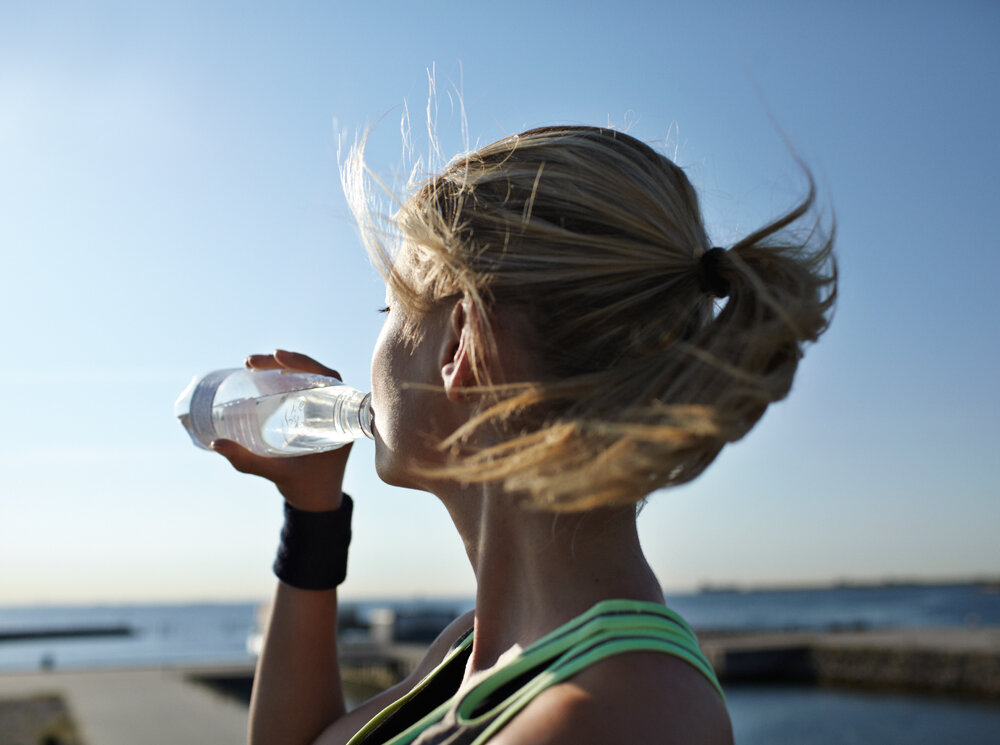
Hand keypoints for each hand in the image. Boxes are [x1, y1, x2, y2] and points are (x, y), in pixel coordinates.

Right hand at [210, 350, 351, 511]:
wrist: (315, 502)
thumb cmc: (305, 488)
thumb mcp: (278, 473)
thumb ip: (248, 461)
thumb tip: (216, 443)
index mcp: (341, 420)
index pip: (329, 378)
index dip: (305, 362)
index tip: (278, 355)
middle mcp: (335, 411)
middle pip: (314, 373)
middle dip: (284, 361)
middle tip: (252, 361)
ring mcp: (324, 411)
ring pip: (306, 378)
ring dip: (281, 367)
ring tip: (251, 364)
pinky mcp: (312, 414)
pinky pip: (301, 388)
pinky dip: (282, 378)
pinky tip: (260, 375)